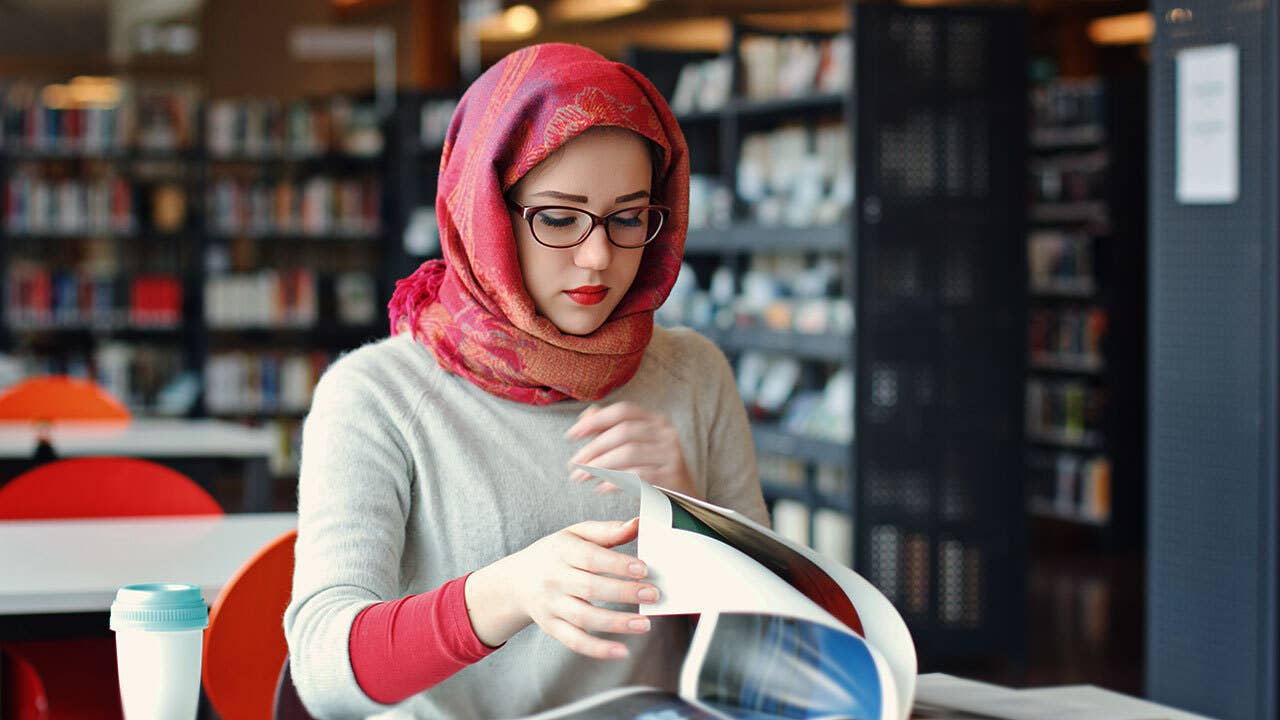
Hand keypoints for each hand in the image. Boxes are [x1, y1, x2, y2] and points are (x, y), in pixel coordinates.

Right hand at [464, 518, 658, 658]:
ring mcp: (551, 606)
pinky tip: (622, 651)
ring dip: (617, 623)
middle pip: (590, 589)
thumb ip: (607, 531)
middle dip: (624, 593)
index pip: (590, 558)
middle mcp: (554, 579)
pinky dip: (598, 649)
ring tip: (645, 624)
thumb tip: (638, 524)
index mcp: (561, 551)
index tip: (643, 569)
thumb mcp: (575, 534)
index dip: (617, 564)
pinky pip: (575, 641)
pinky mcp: (552, 627)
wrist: (516, 582)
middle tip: (653, 595)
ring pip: (584, 618)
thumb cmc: (554, 554)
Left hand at [565, 401, 698, 497]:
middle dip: (593, 448)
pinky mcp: (672, 476)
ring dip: (599, 466)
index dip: (595, 420)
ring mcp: (671, 454)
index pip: (623, 411)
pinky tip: (601, 488)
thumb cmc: (654, 472)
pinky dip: (615, 481)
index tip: (572, 435)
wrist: (685, 503)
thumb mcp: (634, 448)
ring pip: (628, 453)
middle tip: (574, 464)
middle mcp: (666, 433)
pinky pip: (638, 476)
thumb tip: (587, 415)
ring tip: (582, 477)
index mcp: (656, 421)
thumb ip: (611, 430)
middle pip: (623, 432)